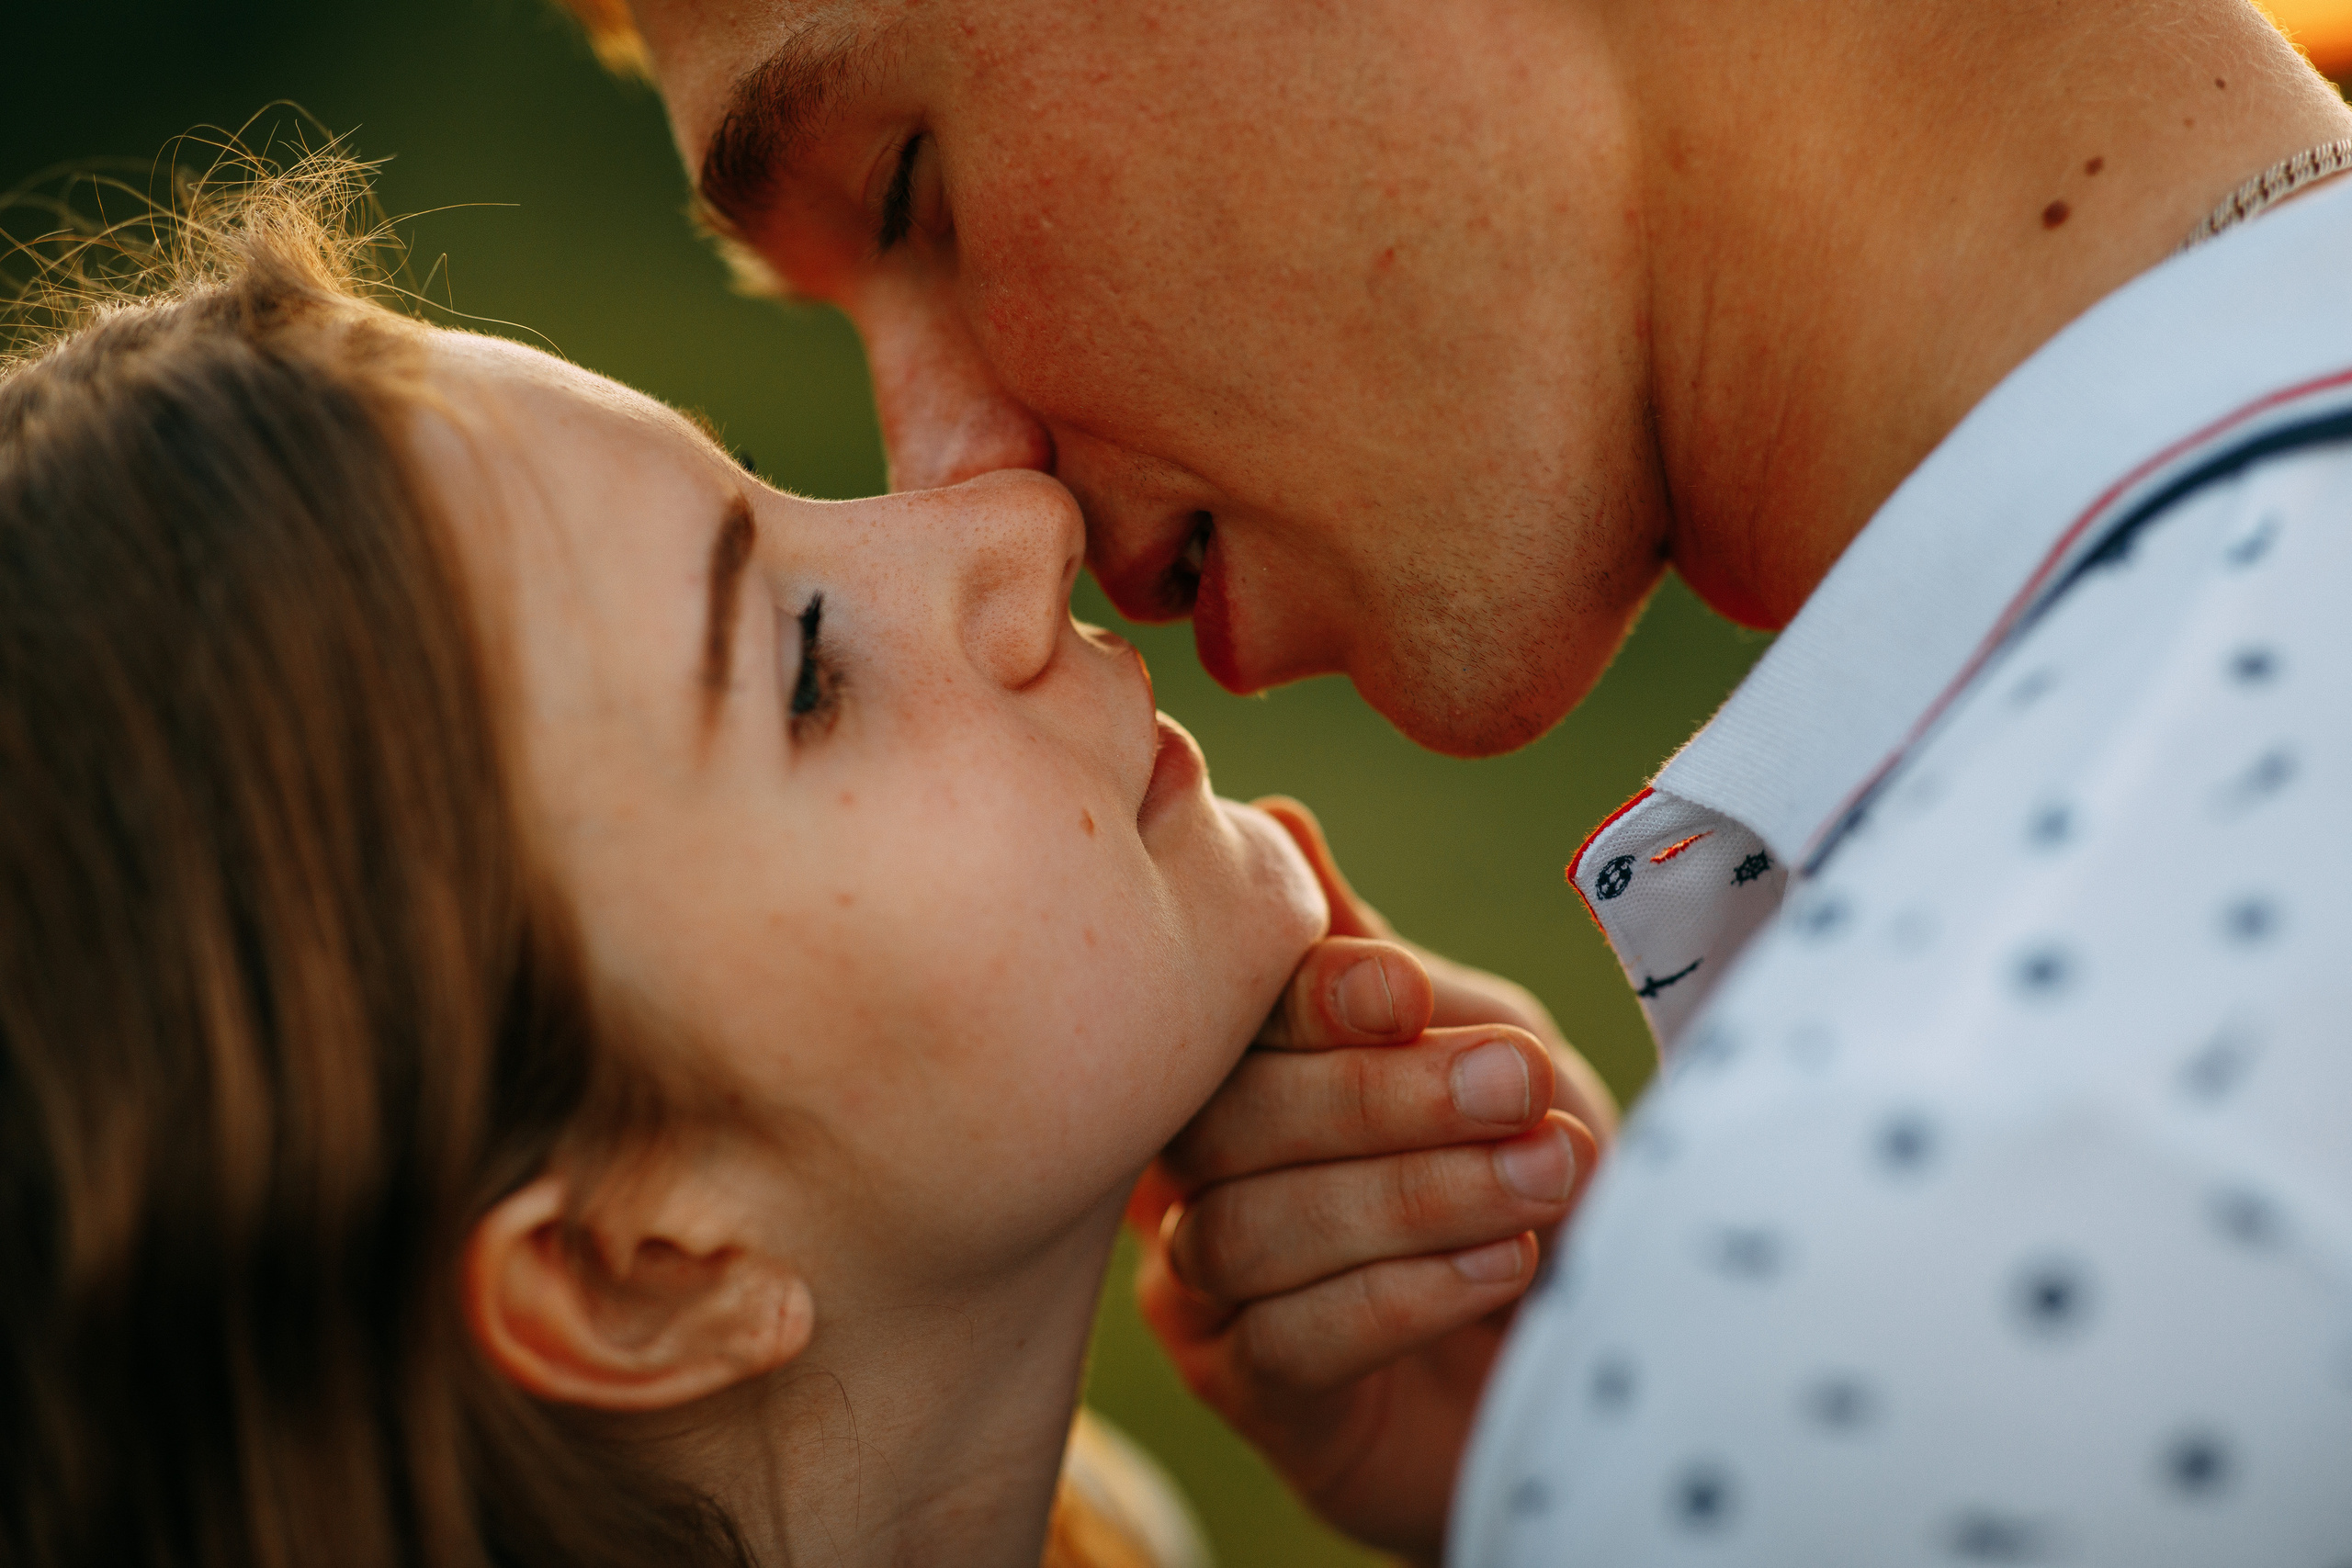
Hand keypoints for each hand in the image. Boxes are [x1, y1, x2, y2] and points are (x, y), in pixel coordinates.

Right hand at [1127, 800, 1613, 1564]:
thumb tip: (1272, 819)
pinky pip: (1288, 1341)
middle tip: (1520, 1085)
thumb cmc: (1516, 1171)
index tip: (1408, 994)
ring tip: (1542, 1179)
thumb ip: (1376, 963)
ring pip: (1249, 1231)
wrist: (1578, 1354)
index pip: (1232, 1017)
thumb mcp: (1478, 1044)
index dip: (1315, 1000)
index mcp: (1244, 1055)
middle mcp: (1194, 1161)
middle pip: (1228, 1120)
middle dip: (1383, 1099)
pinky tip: (1501, 1266)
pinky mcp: (1247, 1389)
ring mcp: (1205, 1280)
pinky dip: (1402, 1296)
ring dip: (1410, 1198)